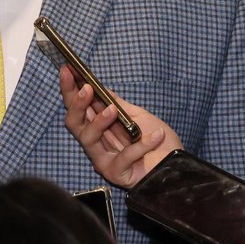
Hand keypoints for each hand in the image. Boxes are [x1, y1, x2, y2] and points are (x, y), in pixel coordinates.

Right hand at [59, 66, 181, 188]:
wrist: (177, 168)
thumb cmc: (160, 143)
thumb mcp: (139, 117)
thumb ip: (119, 105)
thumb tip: (101, 88)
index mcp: (99, 128)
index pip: (78, 108)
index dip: (69, 90)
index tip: (67, 70)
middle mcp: (97, 143)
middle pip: (74, 123)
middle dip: (76, 104)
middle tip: (86, 89)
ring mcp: (104, 159)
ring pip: (88, 138)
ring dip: (99, 121)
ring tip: (113, 109)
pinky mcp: (116, 173)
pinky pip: (124, 156)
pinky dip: (141, 145)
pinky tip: (156, 136)